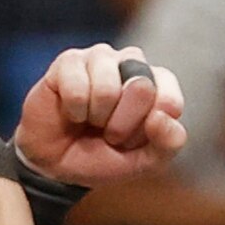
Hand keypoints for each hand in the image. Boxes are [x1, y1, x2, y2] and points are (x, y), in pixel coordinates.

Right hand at [13, 42, 188, 188]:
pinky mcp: (69, 61)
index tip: (133, 139)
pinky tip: (71, 111)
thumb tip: (161, 117)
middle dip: (122, 124)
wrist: (56, 166)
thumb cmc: (102, 157)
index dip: (148, 131)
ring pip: (107, 87)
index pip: (169, 100)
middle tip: (108, 132)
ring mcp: (100, 58)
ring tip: (89, 121)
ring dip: (96, 117)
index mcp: (157, 82)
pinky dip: (74, 110)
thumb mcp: (143, 162)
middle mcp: (131, 62)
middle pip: (142, 87)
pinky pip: (77, 87)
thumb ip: (168, 144)